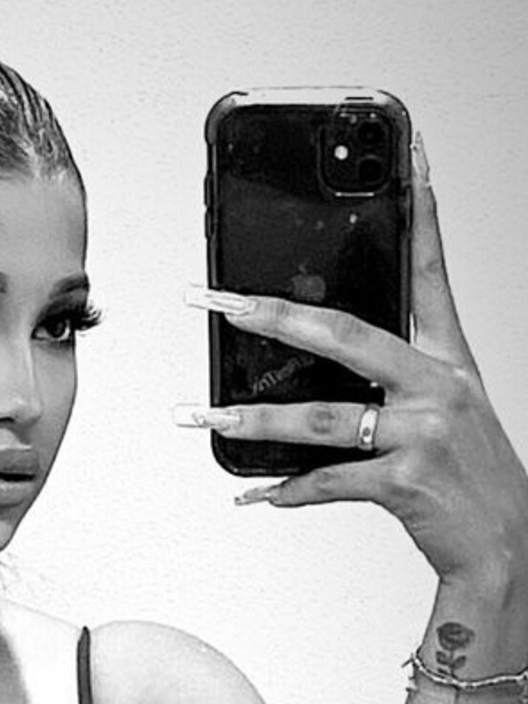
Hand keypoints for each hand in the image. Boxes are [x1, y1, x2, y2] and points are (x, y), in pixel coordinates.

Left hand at [185, 137, 527, 588]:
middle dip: (272, 316)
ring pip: (320, 418)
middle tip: (220, 302)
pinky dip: (287, 491)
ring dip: (254, 420)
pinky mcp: (405, 482)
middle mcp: (437, 386)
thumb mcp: (448, 412)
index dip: (424, 211)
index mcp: (449, 360)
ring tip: (205, 418)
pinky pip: (328, 482)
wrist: (504, 545)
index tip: (412, 157)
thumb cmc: (467, 477)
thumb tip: (321, 373)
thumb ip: (397, 381)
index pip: (433, 271)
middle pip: (343, 334)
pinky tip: (258, 493)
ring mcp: (422, 432)